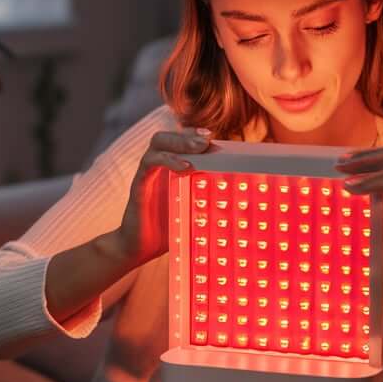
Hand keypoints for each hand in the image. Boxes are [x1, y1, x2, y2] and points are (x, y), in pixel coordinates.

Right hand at [114, 127, 211, 265]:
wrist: (140, 247)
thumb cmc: (170, 230)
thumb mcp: (195, 212)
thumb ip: (211, 202)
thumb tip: (242, 203)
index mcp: (171, 168)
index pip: (182, 141)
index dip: (196, 134)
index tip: (215, 138)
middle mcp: (158, 165)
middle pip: (170, 135)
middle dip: (189, 134)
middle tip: (208, 139)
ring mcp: (148, 172)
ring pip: (158, 142)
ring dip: (179, 140)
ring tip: (200, 147)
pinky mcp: (139, 183)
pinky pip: (150, 162)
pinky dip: (167, 160)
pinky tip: (184, 168)